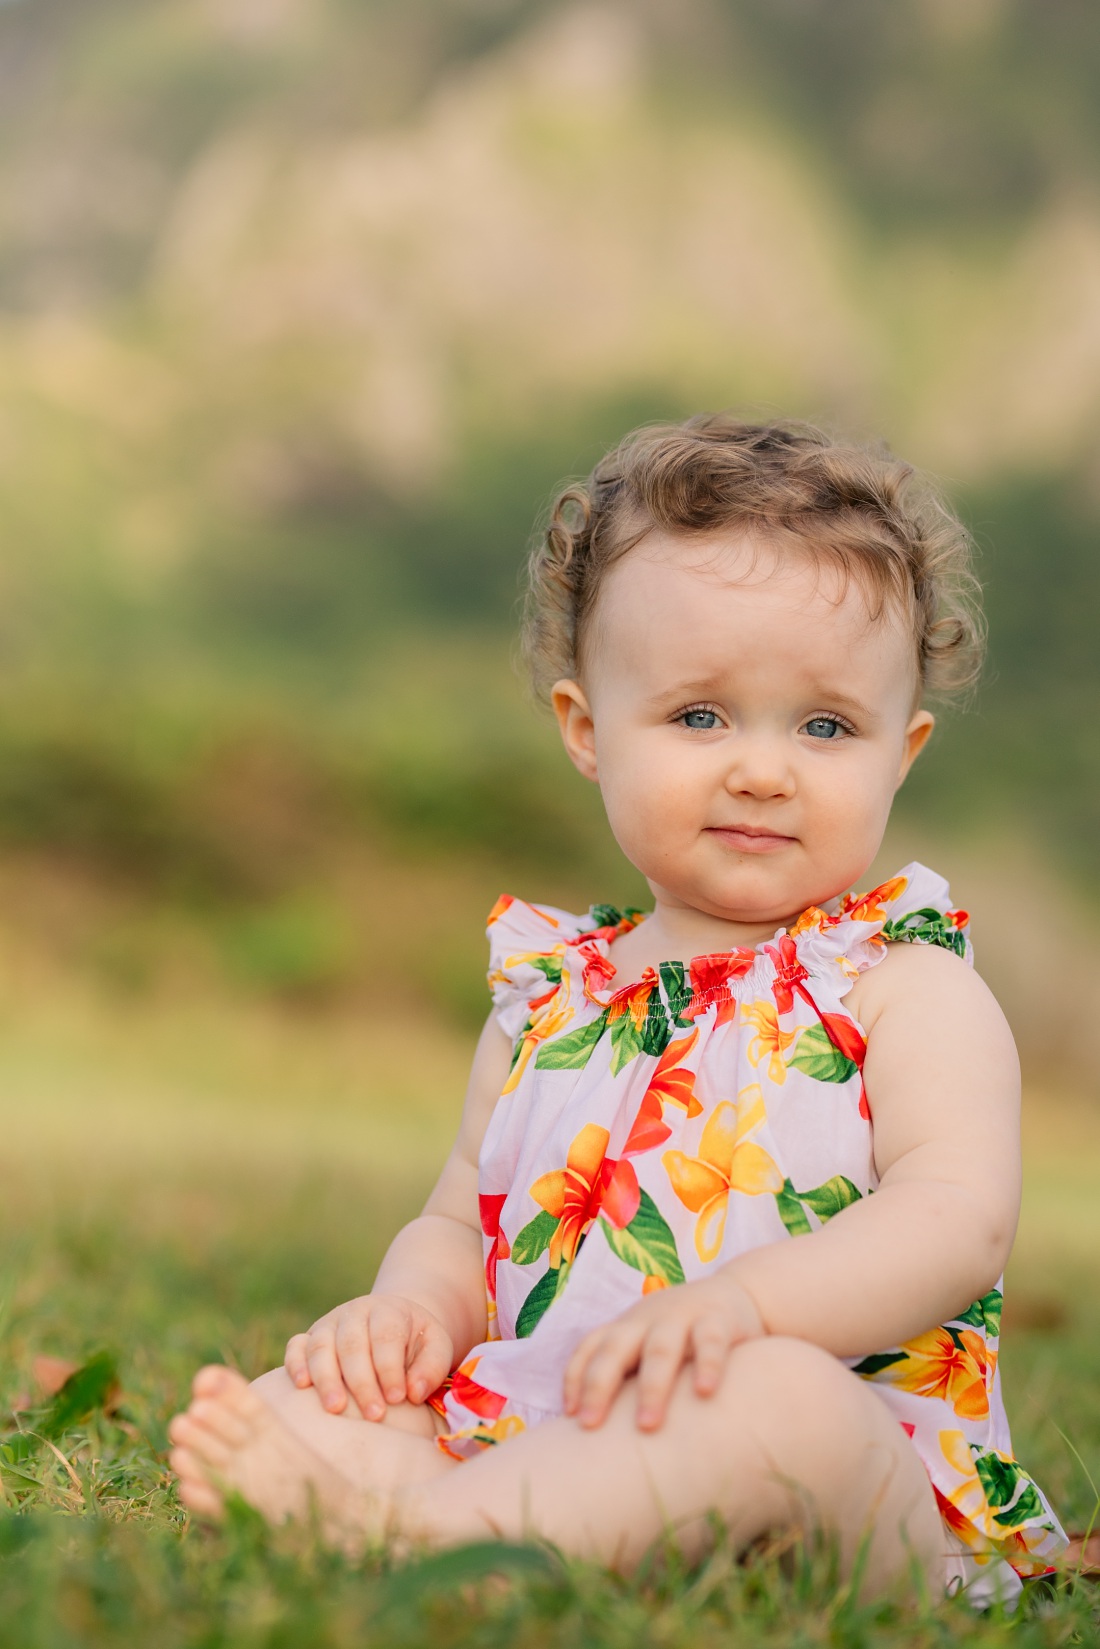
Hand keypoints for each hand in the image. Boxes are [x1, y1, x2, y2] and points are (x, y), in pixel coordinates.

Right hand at [284, 1294, 452, 1419]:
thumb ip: (432, 1367)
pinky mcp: (310, 1338)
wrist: (391, 1323)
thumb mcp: (436, 1346)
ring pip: (321, 1346)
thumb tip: (414, 1393)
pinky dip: (295, 1363)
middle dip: (362, 1381)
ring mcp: (329, 1324)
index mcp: (388, 1311)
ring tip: (336, 1409)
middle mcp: (355, 1313)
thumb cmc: (415, 1342)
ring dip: (327, 1378)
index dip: (390, 1368)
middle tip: (374, 1415)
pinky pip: (296, 1346)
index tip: (398, 1398)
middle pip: (352, 1344)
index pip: (386, 1337)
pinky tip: (302, 1386)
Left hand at [563, 1273, 763, 1431]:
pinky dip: (707, 1364)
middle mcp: (647, 1320)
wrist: (736, 1294)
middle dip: (600, 1386)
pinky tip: (705, 1392)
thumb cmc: (681, 1336)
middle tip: (591, 1425)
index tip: (571, 1416)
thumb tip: (595, 1436)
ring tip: (647, 1424)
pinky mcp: (718, 1319)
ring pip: (660, 1348)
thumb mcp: (648, 1346)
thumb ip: (628, 1375)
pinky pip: (710, 1341)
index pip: (590, 1348)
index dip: (576, 1378)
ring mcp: (682, 1317)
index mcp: (626, 1328)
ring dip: (651, 1386)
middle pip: (616, 1349)